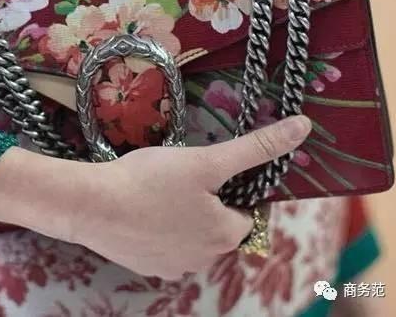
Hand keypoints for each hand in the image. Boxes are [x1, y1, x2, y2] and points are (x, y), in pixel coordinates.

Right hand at [70, 115, 310, 279]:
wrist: (92, 204)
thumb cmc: (151, 180)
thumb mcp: (206, 160)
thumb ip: (255, 147)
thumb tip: (303, 127)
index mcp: (224, 235)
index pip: (246, 212)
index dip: (231, 188)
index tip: (207, 172)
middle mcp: (204, 260)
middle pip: (218, 224)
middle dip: (206, 202)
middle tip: (179, 177)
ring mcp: (172, 267)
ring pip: (190, 235)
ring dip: (183, 216)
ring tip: (158, 190)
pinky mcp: (145, 267)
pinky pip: (164, 245)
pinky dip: (159, 228)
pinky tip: (142, 208)